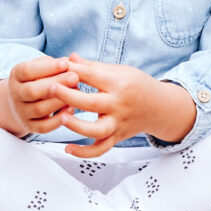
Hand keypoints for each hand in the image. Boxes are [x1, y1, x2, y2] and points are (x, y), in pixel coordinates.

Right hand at [0, 56, 81, 136]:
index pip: (27, 71)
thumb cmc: (38, 79)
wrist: (23, 102)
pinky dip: (57, 121)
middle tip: (75, 78)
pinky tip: (71, 110)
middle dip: (55, 84)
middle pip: (32, 91)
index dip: (46, 67)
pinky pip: (43, 127)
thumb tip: (72, 60)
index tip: (65, 63)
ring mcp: (21, 112)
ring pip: (39, 109)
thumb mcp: (41, 67)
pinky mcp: (30, 126)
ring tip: (76, 92)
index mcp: (16, 76)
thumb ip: (54, 64)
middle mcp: (15, 94)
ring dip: (59, 101)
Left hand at [49, 55, 195, 156]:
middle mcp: (119, 105)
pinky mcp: (117, 137)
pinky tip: (68, 149)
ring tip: (61, 118)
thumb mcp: (119, 70)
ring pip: (97, 131)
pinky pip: (101, 149)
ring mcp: (118, 124)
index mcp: (118, 84)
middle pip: (91, 103)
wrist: (160, 108)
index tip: (56, 66)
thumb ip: (93, 67)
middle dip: (68, 96)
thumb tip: (69, 58)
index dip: (72, 70)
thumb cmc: (136, 85)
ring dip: (77, 126)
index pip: (92, 76)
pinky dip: (85, 153)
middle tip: (50, 88)